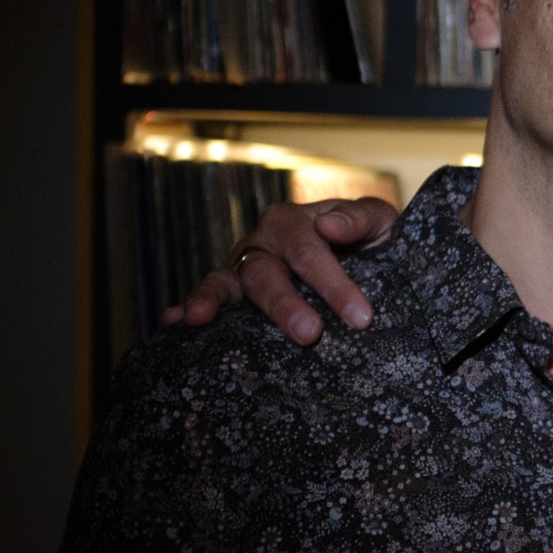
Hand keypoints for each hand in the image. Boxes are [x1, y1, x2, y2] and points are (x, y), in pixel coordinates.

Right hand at [163, 197, 398, 345]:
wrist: (369, 259)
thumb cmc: (371, 241)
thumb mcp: (378, 224)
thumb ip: (360, 218)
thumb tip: (329, 225)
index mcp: (296, 222)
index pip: (309, 252)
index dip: (334, 285)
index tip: (360, 316)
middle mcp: (264, 243)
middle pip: (266, 272)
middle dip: (285, 304)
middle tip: (310, 334)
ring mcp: (245, 267)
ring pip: (230, 284)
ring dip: (216, 301)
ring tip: (201, 319)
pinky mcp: (233, 293)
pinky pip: (208, 296)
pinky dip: (189, 306)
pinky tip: (174, 323)